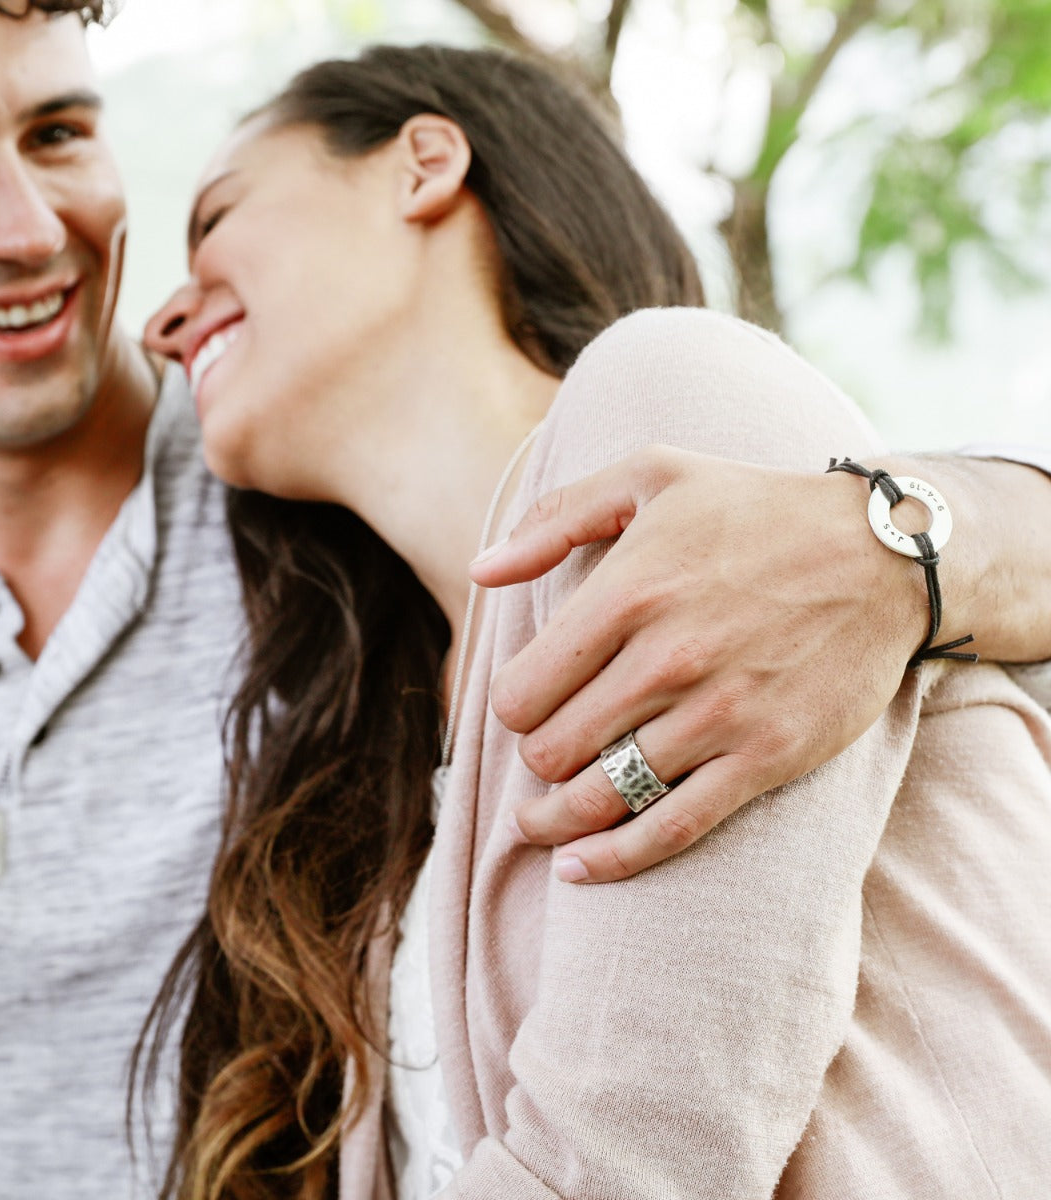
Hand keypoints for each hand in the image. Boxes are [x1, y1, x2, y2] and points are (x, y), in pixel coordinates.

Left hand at [471, 445, 931, 881]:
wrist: (884, 553)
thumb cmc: (753, 509)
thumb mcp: (651, 475)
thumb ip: (554, 520)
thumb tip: (478, 572)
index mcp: (628, 592)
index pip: (522, 690)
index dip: (512, 705)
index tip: (528, 702)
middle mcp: (667, 659)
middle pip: (553, 749)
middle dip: (536, 756)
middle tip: (547, 749)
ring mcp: (719, 714)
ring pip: (601, 796)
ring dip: (556, 817)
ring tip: (536, 820)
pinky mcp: (766, 756)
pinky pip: (672, 828)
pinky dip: (615, 859)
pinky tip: (577, 867)